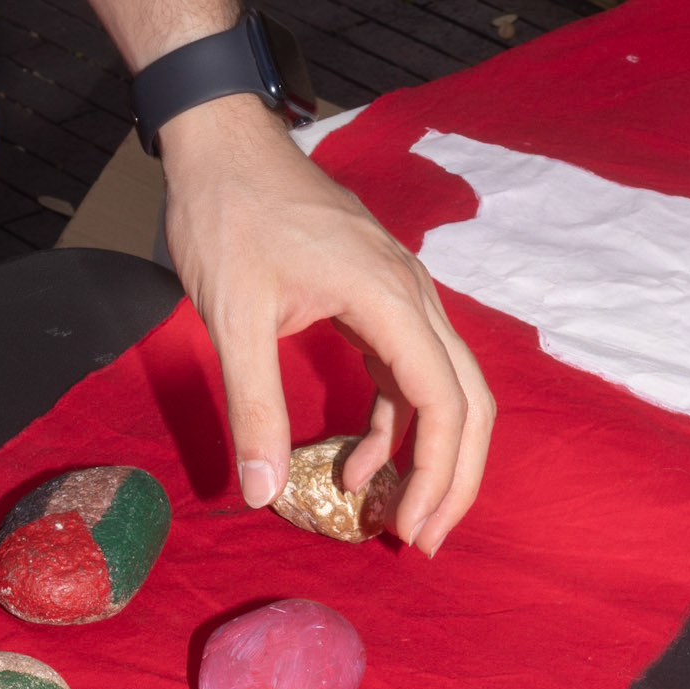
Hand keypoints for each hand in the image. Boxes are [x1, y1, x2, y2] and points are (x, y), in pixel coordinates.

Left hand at [158, 94, 494, 554]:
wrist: (223, 146)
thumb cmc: (229, 218)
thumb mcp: (232, 317)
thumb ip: (252, 406)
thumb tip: (260, 492)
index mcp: (389, 297)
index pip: (442, 399)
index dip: (438, 474)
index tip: (410, 530)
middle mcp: (411, 297)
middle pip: (466, 400)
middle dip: (453, 478)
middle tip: (421, 542)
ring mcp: (399, 299)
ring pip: (444, 390)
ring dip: (429, 459)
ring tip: (395, 520)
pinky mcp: (377, 305)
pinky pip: (405, 377)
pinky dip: (392, 429)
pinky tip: (357, 469)